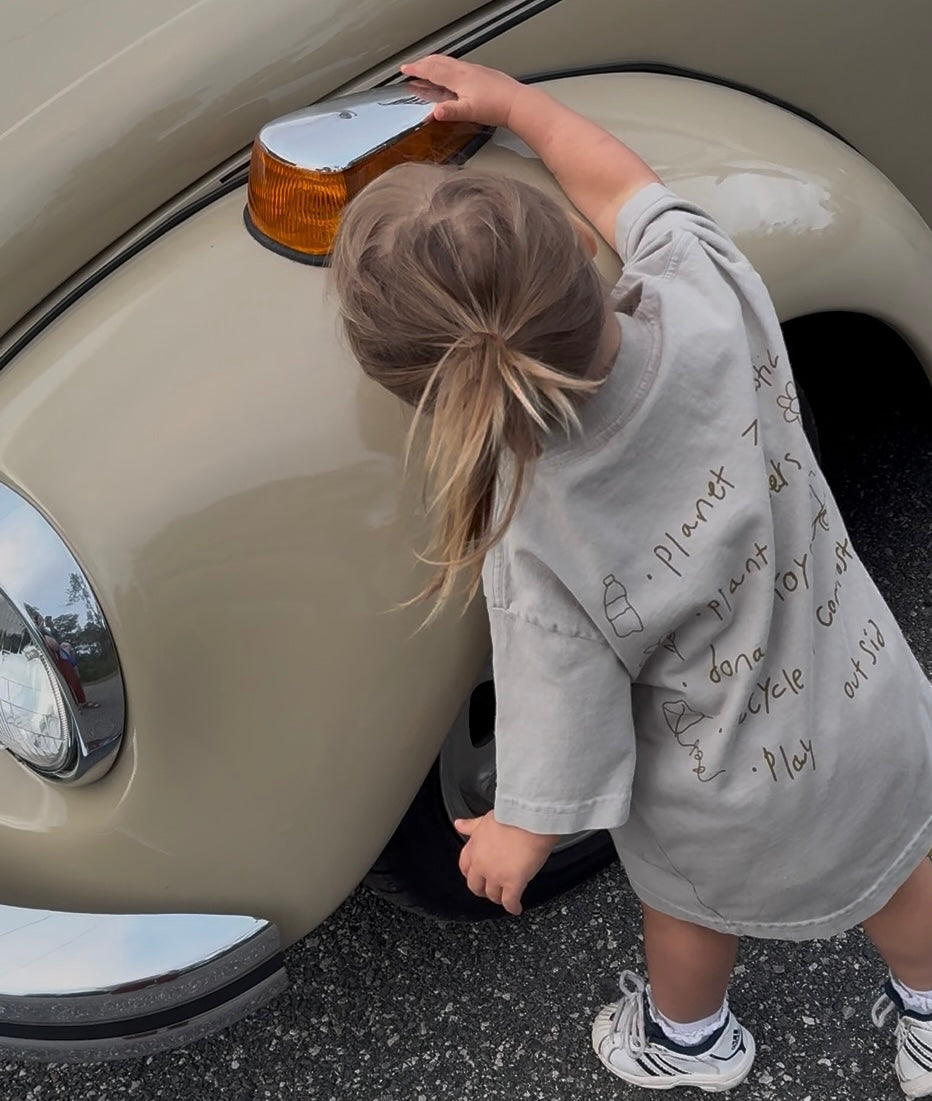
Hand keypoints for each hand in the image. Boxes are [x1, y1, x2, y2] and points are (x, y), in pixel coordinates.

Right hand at [400, 55, 522, 128]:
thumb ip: (450, 111)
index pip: (432, 70)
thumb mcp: (469, 112)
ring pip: (449, 62)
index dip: (416, 69)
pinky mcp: (481, 74)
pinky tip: (452, 74)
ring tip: (428, 66)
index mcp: (458, 78)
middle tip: (412, 66)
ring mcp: (474, 70)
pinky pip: (458, 66)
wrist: (517, 103)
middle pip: (438, 62)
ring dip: (434, 63)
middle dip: (422, 63)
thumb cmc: (496, 107)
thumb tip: (433, 113)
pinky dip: (447, 67)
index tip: (405, 69)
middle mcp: (465, 70)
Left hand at [455, 811, 558, 914]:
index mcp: (474, 847)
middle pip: (476, 886)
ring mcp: (496, 875)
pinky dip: (512, 907)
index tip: (476, 877)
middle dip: (482, 890)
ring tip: (505, 897)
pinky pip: (509, 901)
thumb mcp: (486, 818)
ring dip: (498, 898)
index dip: (471, 874)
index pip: (464, 867)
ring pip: (492, 895)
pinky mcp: (512, 883)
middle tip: (490, 890)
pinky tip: (516, 908)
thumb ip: (471, 825)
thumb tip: (458, 824)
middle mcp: (481, 863)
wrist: (529, 819)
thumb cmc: (513, 814)